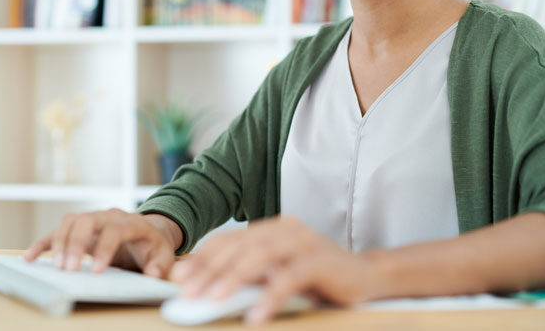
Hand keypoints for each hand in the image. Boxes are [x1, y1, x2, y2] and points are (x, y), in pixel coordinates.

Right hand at [24, 208, 181, 277]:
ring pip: (71, 222)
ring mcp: (93, 219)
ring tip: (57, 267)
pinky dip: (43, 242)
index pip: (115, 230)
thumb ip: (160, 265)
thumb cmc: (154, 245)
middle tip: (70, 269)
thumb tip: (151, 273)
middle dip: (76, 244)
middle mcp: (109, 216)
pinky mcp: (80, 228)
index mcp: (131, 222)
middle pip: (88, 221)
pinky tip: (30, 257)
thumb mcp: (164, 255)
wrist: (148, 231)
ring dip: (61, 242)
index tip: (97, 271)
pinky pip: (58, 230)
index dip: (105, 249)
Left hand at [170, 216, 379, 324]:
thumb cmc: (316, 277)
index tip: (179, 279)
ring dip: (234, 279)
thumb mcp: (276, 273)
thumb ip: (247, 274)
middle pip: (239, 246)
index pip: (228, 240)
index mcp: (271, 229)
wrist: (365, 276)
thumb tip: (203, 285)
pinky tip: (256, 315)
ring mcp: (304, 242)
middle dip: (210, 269)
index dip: (202, 258)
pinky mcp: (320, 260)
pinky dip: (270, 296)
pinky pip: (290, 277)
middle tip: (188, 292)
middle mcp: (285, 229)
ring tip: (213, 300)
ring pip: (260, 256)